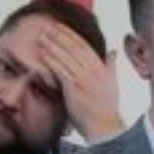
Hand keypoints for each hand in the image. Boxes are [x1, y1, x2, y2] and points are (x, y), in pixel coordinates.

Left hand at [37, 23, 123, 141]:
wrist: (104, 126)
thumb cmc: (106, 108)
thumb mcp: (112, 83)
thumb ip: (111, 65)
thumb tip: (113, 51)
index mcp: (103, 68)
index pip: (85, 46)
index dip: (71, 35)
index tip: (60, 27)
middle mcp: (94, 71)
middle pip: (74, 48)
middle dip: (59, 36)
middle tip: (46, 27)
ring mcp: (84, 79)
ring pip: (66, 57)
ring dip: (52, 45)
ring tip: (41, 37)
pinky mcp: (74, 88)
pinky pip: (61, 70)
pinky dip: (51, 60)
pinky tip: (43, 54)